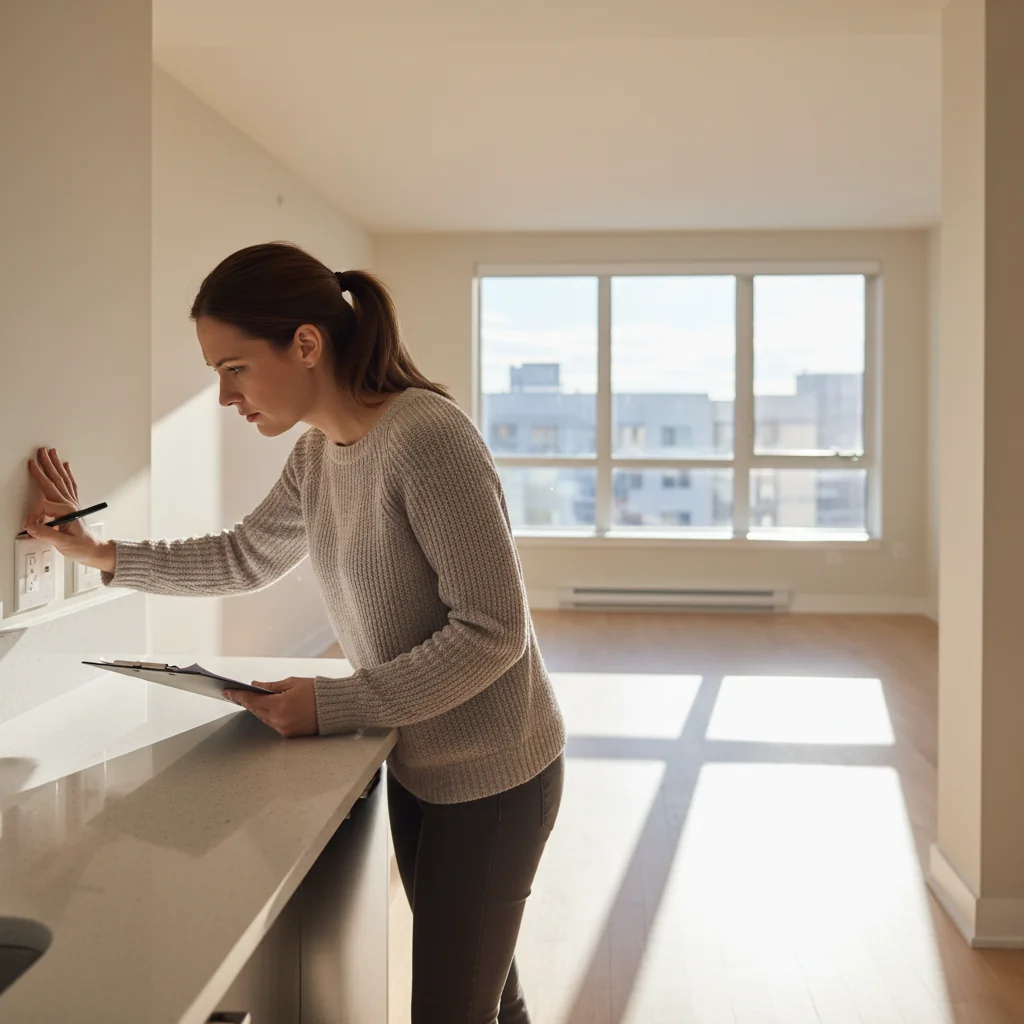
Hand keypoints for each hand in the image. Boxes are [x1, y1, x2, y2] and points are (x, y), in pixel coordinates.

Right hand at [23, 447, 114, 571]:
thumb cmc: (81, 547)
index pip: (42, 506)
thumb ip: (45, 534)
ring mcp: (72, 504)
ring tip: (51, 453)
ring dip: (55, 465)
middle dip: (45, 466)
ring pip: (61, 480)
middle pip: (54, 482)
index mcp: (66, 512)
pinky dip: (67, 474)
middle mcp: (70, 505)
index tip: (27, 525)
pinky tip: (66, 466)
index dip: (32, 515)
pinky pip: (70, 486)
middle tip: (39, 453)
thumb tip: (30, 527)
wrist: (94, 550)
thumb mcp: (62, 543)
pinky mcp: (73, 506)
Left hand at [223, 677, 318, 737]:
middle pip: (255, 710)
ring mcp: (284, 729)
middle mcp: (279, 720)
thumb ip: (271, 686)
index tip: (226, 692)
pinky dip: (269, 716)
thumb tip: (256, 686)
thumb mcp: (293, 683)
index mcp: (279, 705)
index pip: (251, 700)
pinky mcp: (290, 734)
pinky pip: (273, 724)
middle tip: (235, 694)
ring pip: (263, 718)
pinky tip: (267, 708)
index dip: (237, 695)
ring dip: (257, 709)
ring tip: (250, 700)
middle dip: (246, 702)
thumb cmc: (317, 692)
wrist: (336, 707)